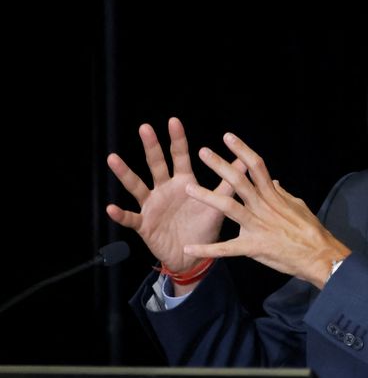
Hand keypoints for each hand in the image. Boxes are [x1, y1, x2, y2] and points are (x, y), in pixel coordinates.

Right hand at [106, 117, 243, 272]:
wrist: (193, 256)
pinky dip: (121, 214)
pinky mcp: (145, 224)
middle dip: (151, 146)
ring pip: (136, 186)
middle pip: (156, 164)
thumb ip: (228, 183)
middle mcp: (165, 190)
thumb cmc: (204, 227)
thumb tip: (245, 161)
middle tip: (145, 127)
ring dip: (125, 173)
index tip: (173, 121)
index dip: (177, 140)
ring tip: (113, 159)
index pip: (180, 157)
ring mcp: (152, 205)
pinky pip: (130, 218)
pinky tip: (111, 208)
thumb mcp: (218, 204)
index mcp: (184, 183)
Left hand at [182, 132, 349, 288]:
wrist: (319, 255)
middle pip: (239, 181)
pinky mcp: (253, 246)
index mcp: (273, 196)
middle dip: (220, 165)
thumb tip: (273, 181)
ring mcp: (257, 226)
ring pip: (228, 208)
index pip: (257, 166)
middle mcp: (263, 207)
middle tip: (203, 151)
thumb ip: (282, 194)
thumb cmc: (311, 231)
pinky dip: (207, 249)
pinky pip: (226, 248)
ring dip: (207, 197)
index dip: (242, 150)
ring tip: (187, 188)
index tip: (228, 137)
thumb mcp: (298, 206)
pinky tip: (189, 248)